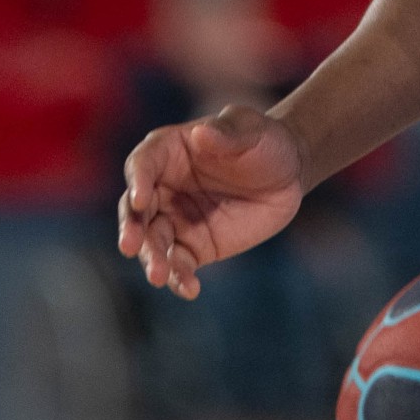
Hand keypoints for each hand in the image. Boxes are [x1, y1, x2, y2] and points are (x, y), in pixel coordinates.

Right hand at [116, 104, 307, 299]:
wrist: (289, 174)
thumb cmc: (265, 141)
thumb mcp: (251, 130)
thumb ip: (226, 134)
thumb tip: (201, 133)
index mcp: (169, 151)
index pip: (142, 164)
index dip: (138, 181)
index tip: (141, 200)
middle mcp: (163, 187)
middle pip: (136, 209)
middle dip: (131, 228)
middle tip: (130, 245)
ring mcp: (175, 219)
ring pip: (152, 242)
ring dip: (151, 259)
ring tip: (159, 276)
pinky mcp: (193, 247)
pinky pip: (179, 265)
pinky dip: (179, 279)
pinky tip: (189, 289)